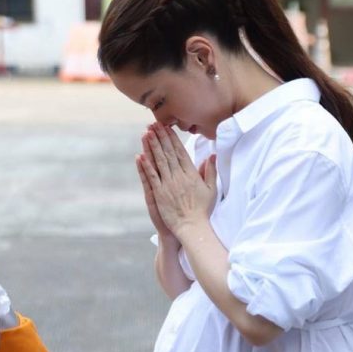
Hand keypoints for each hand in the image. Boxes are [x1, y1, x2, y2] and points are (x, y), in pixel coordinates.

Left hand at [142, 123, 216, 237]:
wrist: (192, 227)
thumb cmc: (202, 210)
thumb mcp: (211, 189)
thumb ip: (210, 172)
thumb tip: (211, 156)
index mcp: (191, 174)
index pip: (180, 152)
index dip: (173, 139)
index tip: (167, 127)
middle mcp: (179, 177)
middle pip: (168, 153)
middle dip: (160, 137)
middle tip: (154, 124)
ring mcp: (168, 185)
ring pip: (159, 161)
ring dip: (152, 146)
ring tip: (146, 133)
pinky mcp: (159, 194)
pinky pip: (151, 177)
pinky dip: (146, 166)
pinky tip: (140, 155)